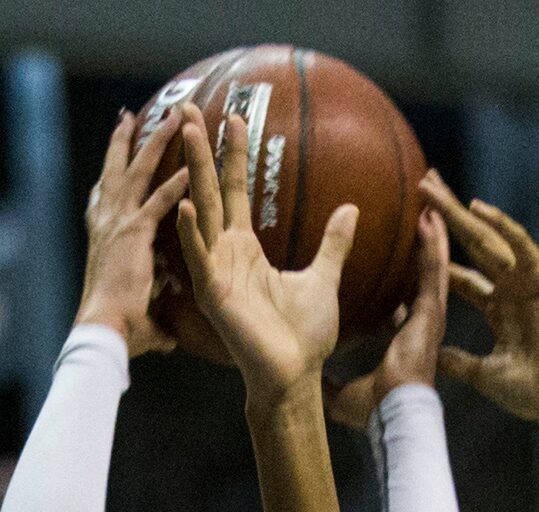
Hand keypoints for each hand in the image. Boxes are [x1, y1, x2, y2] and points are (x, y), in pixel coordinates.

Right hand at [76, 109, 188, 357]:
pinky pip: (158, 202)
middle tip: (128, 116)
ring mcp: (118, 226)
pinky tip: (190, 167)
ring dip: (154, 143)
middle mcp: (106, 226)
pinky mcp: (134, 235)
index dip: (106, 178)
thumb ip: (157, 322)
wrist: (104, 332)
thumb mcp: (138, 319)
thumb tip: (169, 340)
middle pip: (115, 173)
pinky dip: (174, 185)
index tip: (110, 159)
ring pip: (137, 173)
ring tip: (172, 117)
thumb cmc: (117, 331)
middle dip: (123, 142)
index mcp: (102, 241)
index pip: (101, 201)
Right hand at [176, 105, 356, 409]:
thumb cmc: (305, 336)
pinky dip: (192, 233)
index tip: (234, 117)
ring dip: (193, 173)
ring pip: (201, 212)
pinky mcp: (214, 294)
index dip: (233, 156)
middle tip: (187, 109)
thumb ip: (333, 243)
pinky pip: (200, 258)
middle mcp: (225, 255)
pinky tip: (186, 205)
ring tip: (187, 134)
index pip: (235, 192)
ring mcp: (216, 272)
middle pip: (210, 191)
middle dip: (200, 150)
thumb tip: (351, 209)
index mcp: (245, 250)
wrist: (295, 376)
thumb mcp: (323, 277)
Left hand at [323, 209, 448, 429]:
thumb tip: (309, 380)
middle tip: (421, 214)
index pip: (406, 301)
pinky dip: (433, 245)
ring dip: (433, 235)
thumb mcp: (344, 393)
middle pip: (423, 274)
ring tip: (431, 204)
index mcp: (404, 337)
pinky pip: (433, 270)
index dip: (404, 280)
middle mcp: (421, 323)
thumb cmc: (376, 407)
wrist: (394, 412)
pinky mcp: (431, 313)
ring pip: (433, 266)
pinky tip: (430, 219)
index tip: (398, 261)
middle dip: (425, 245)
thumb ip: (329, 381)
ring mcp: (429, 317)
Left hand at [419, 172, 538, 424]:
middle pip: (471, 244)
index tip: (408, 239)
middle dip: (445, 216)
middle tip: (420, 186)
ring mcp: (528, 280)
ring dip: (460, 212)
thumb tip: (433, 359)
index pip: (460, 276)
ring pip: (488, 236)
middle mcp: (511, 289)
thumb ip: (459, 362)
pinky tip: (475, 207)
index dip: (435, 256)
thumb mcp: (484, 374)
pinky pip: (519, 243)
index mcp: (499, 309)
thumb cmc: (532, 392)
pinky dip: (500, 224)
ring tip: (432, 186)